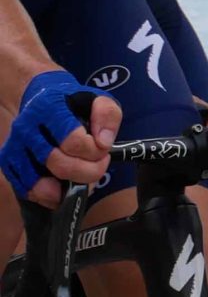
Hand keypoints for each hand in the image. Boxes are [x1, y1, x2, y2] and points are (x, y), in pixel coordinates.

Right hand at [3, 75, 120, 208]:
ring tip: (83, 176)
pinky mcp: (8, 163)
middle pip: (60, 165)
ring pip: (42, 184)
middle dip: (89, 171)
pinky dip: (51, 196)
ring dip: (70, 187)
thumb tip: (103, 142)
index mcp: (48, 108)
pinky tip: (65, 186)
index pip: (74, 142)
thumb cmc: (75, 104)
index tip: (104, 148)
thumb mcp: (99, 101)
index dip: (95, 152)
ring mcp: (14, 147)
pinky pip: (28, 191)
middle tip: (99, 164)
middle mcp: (25, 127)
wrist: (43, 100)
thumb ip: (107, 116)